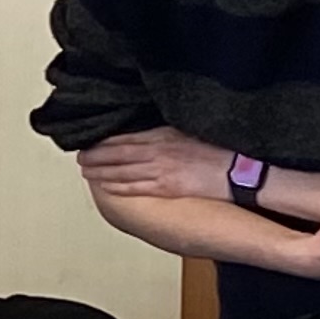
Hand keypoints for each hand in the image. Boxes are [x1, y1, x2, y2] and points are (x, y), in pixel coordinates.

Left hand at [77, 128, 232, 200]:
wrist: (238, 170)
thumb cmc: (220, 149)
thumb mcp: (190, 130)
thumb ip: (167, 131)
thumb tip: (151, 131)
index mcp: (164, 134)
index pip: (126, 137)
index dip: (105, 141)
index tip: (91, 141)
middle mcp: (158, 151)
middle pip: (118, 153)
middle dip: (96, 156)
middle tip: (80, 157)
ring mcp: (161, 171)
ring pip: (122, 171)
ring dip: (101, 171)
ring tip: (86, 171)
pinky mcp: (167, 188)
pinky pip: (135, 187)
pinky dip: (117, 186)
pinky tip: (106, 186)